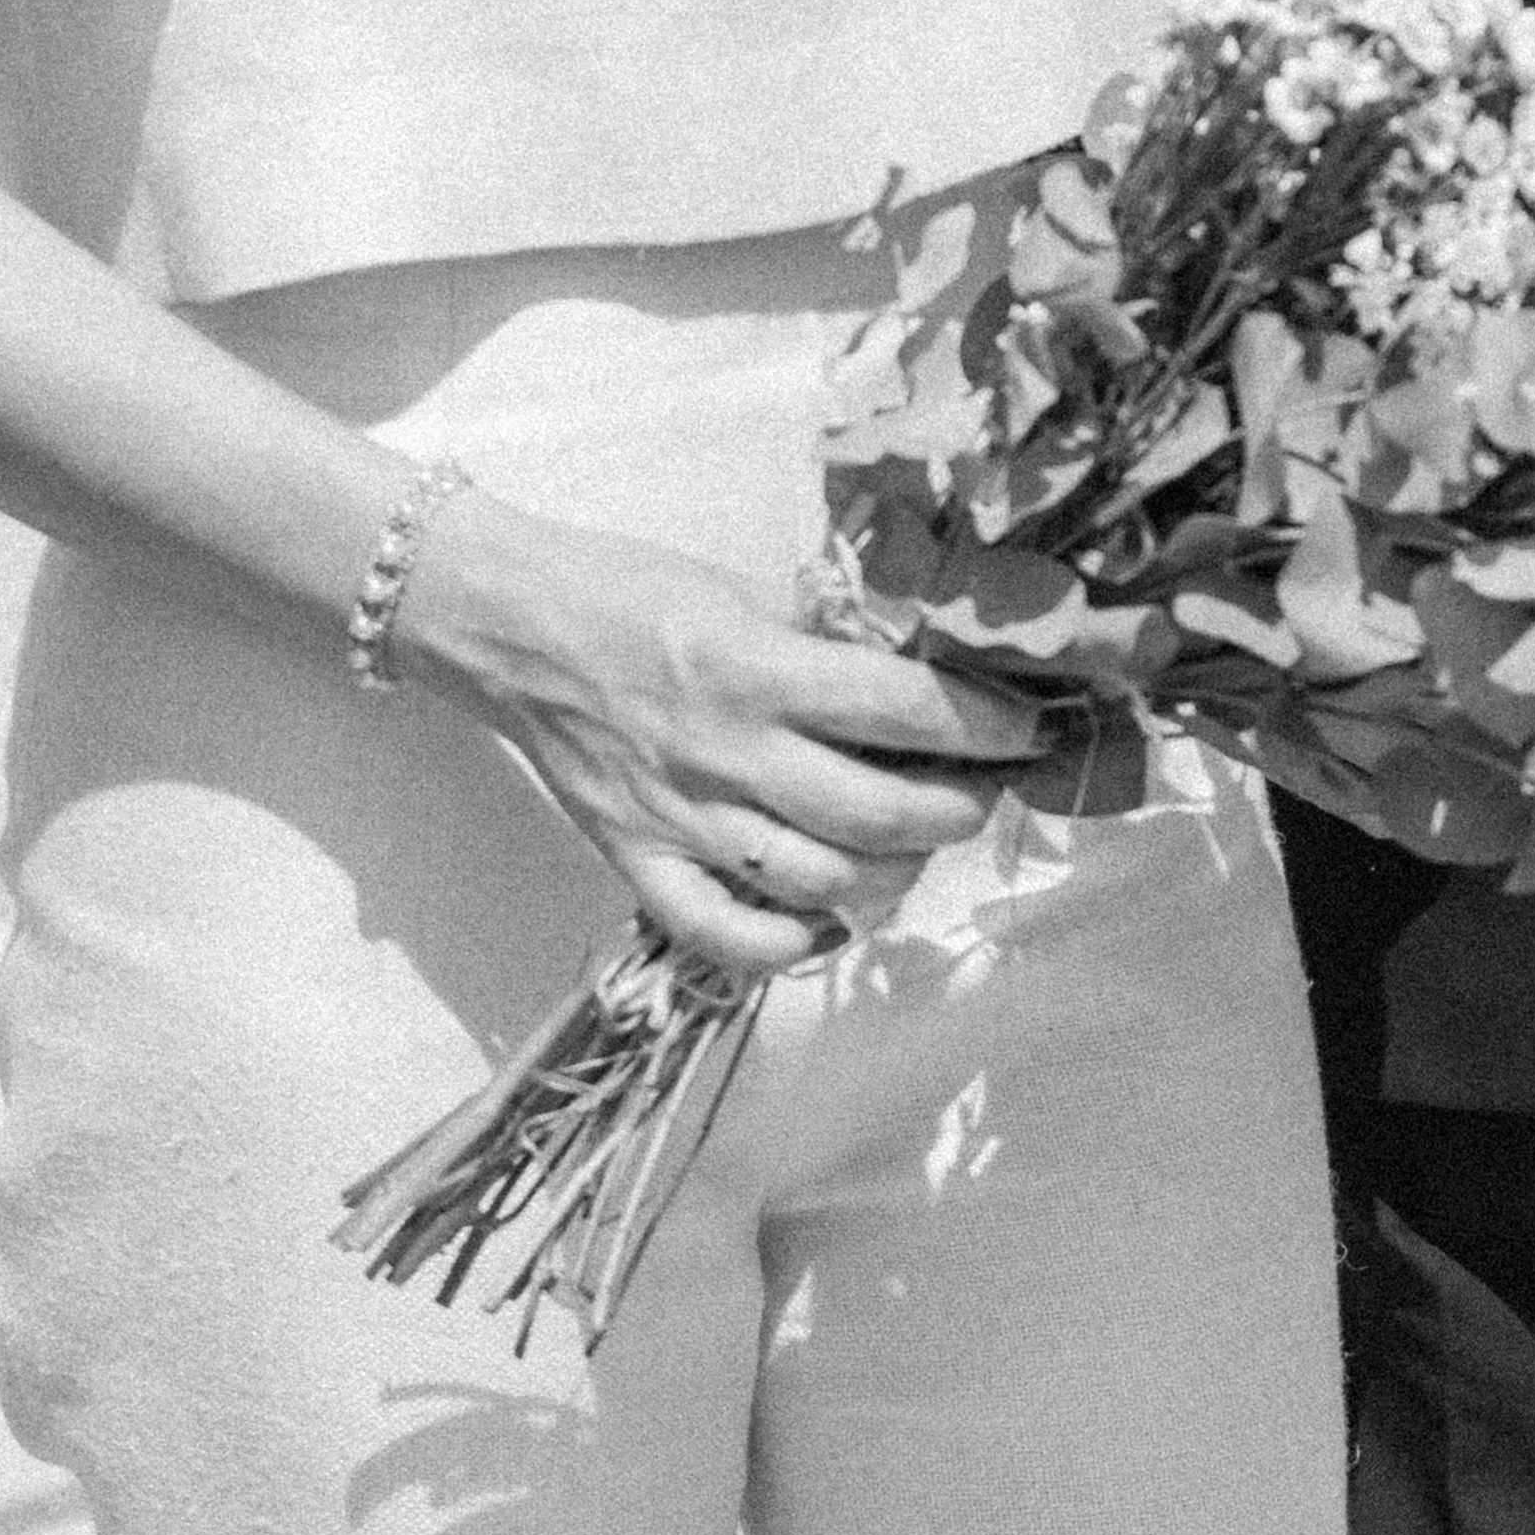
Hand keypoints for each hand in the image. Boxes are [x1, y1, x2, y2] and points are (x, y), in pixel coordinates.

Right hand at [397, 493, 1036, 973]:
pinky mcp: (636, 863)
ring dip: (893, 875)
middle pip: (881, 811)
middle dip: (960, 807)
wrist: (504, 625)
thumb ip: (826, 626)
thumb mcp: (741, 585)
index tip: (1030, 726)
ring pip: (821, 884)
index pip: (903, 708)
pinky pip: (724, 939)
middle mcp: (727, 754)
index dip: (985, 723)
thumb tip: (920, 647)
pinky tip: (827, 924)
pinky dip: (789, 948)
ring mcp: (682, 820)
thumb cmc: (625, 591)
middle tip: (987, 788)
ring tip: (917, 845)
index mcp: (757, 669)